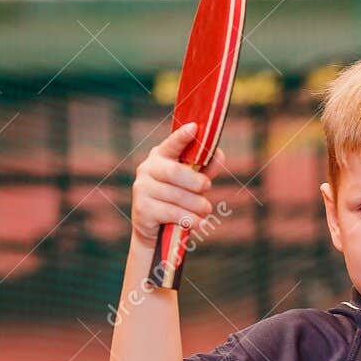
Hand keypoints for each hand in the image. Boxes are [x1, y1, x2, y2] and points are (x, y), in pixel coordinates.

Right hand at [129, 123, 227, 246]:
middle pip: (174, 172)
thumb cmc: (177, 201)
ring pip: (176, 195)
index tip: (194, 127)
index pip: (172, 144)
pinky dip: (190, 219)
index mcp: (160, 156)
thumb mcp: (193, 183)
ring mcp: (142, 189)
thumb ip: (205, 168)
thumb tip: (219, 154)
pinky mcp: (142, 209)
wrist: (156, 232)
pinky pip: (172, 213)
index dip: (182, 137)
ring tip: (206, 210)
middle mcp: (147, 169)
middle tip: (208, 188)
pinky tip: (200, 223)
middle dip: (196, 182)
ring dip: (197, 205)